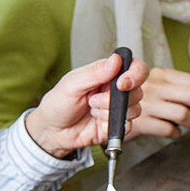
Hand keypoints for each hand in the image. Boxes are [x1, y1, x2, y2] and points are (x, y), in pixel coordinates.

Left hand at [25, 52, 148, 158]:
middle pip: (137, 91)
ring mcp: (118, 109)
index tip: (122, 84)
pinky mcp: (118, 126)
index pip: (135, 68)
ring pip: (133, 110)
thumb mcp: (72, 84)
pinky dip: (109, 125)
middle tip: (92, 100)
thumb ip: (95, 72)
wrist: (53, 131)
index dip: (135, 75)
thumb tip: (116, 59)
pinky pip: (127, 126)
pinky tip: (97, 123)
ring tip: (92, 111)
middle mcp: (116, 90)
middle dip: (112, 99)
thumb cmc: (58, 104)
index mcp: (107, 74)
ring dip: (108, 112)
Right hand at [129, 67, 189, 139]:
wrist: (104, 110)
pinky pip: (169, 130)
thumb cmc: (137, 100)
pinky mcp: (140, 121)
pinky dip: (177, 134)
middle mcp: (154, 85)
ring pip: (184, 114)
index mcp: (162, 74)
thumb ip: (180, 90)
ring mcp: (146, 103)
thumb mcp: (158, 88)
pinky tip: (175, 132)